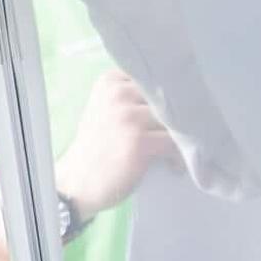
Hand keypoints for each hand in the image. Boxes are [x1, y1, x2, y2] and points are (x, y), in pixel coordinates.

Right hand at [55, 71, 178, 221]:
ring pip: (173, 120)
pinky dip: (178, 157)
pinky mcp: (138, 141)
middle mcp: (118, 95)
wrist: (78, 183)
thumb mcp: (107, 110)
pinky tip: (172, 165)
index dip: (169, 95)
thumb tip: (182, 94)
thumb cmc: (98, 148)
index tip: (172, 112)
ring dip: (181, 138)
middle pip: (168, 98)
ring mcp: (128, 117)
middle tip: (179, 135)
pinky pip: (174, 143)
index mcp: (110, 82)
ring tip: (174, 152)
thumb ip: (133, 97)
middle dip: (178, 117)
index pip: (156, 77)